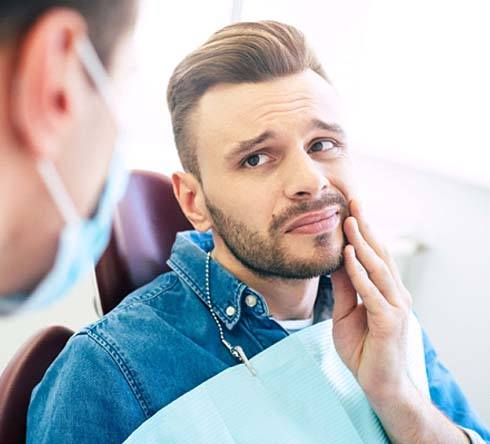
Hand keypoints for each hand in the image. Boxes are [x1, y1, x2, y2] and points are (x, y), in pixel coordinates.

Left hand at [331, 201, 469, 442]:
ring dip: (363, 243)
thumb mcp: (345, 313)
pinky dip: (360, 273)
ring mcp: (395, 308)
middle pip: (380, 254)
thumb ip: (343, 288)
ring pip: (378, 269)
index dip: (364, 232)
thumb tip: (335, 261)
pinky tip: (350, 255)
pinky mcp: (389, 322)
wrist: (378, 385)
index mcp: (386, 291)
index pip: (375, 255)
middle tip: (354, 202)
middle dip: (366, 227)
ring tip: (350, 221)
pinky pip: (371, 293)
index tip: (351, 209)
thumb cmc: (362, 349)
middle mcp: (396, 295)